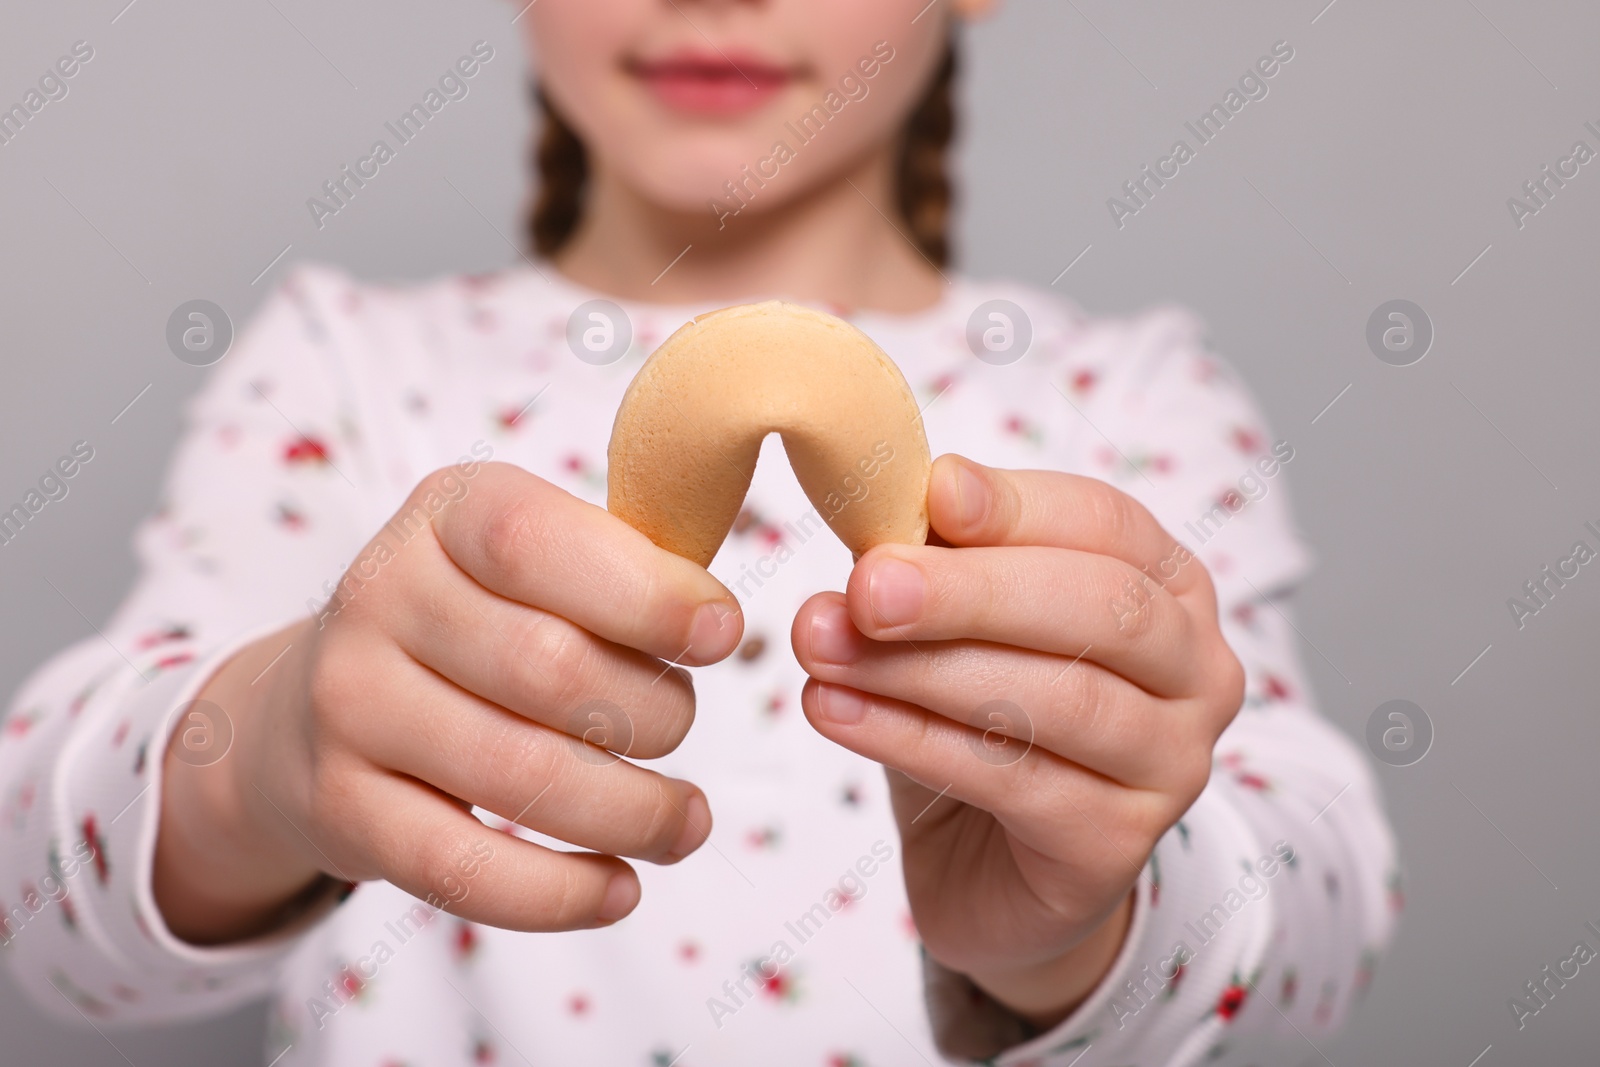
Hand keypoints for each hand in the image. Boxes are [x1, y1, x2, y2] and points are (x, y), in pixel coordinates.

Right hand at [155, 462, 742, 943]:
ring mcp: (350, 705)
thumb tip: (715, 621)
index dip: (647, 594)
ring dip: (634, 813)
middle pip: (550, 670)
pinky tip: (619, 887)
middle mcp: (380, 598)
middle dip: (655, 713)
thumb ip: (622, 569)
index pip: (538, 544)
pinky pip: (465, 869)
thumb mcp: (534, 561)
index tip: (722, 634)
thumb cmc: (475, 625)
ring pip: (522, 777)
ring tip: (685, 822)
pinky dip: (561, 893)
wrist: (311, 709)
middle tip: (681, 728)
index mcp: (444, 515)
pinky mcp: (340, 807)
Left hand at [791, 455, 1244, 1023]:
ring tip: (823, 648)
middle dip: (971, 592)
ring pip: (1056, 700)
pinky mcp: (1120, 844)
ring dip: (923, 669)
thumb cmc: (978, 722)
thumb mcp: (956, 625)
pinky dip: (910, 738)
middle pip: (1098, 608)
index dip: (1016, 506)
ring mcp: (1172, 762)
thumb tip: (894, 513)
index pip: (1103, 523)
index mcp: (1168, 584)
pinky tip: (835, 711)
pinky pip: (1012, 780)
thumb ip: (938, 565)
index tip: (931, 492)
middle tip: (867, 586)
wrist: (988, 874)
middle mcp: (1195, 669)